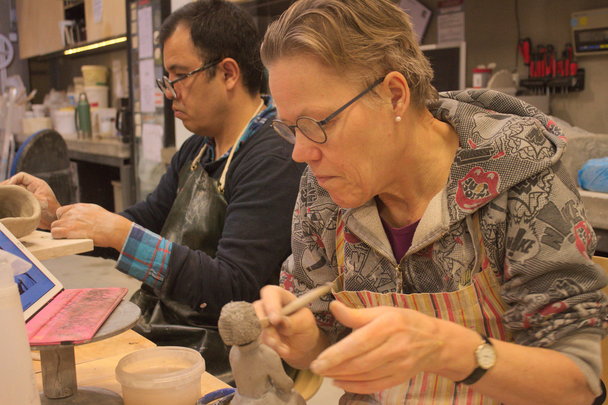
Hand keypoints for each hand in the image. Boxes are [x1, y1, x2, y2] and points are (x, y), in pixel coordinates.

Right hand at [1, 172, 59, 228]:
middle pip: (15, 182)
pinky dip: (8, 199)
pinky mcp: (24, 203)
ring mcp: (28, 195)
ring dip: (7, 193)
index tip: (9, 188)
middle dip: (7, 186)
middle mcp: (32, 188)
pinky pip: (14, 198)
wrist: (53, 222)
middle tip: (1, 192)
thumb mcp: (40, 202)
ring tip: (1, 197)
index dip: (13, 180)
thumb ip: (28, 195)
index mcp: (37, 184)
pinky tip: (3, 203)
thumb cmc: (51, 211)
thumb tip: (14, 192)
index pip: (22, 176)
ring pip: (14, 190)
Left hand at [51, 204, 132, 249]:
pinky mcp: (69, 231)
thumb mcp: (95, 210)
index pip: (62, 211)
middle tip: (69, 233)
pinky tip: (65, 239)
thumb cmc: (108, 222)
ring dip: (59, 232)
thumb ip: (85, 212)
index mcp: (79, 207)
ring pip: (54, 226)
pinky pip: (55, 233)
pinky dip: (58, 237)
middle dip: (62, 226)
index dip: (63, 219)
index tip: (68, 225)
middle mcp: (72, 212)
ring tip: (68, 237)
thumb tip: (83, 216)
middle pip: (58, 219)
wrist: (112, 228)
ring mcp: (70, 221)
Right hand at [254, 285, 327, 368]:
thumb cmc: (305, 327)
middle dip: (266, 326)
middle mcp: (267, 306)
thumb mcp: (306, 322)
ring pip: (256, 327)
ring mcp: (261, 320)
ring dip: (270, 339)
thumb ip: (294, 321)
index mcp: (280, 296)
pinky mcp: (259, 334)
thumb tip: (281, 323)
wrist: (302, 346)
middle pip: (257, 309)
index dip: (270, 305)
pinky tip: (284, 350)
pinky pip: (259, 340)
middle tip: (275, 339)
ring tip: (285, 348)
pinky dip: (271, 347)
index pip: (270, 293)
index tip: (276, 320)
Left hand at [309, 301, 445, 393]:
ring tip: (325, 373)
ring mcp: (399, 365)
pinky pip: (373, 386)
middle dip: (334, 368)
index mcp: (388, 326)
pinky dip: (354, 387)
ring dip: (341, 377)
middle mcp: (395, 347)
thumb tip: (334, 307)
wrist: (435, 341)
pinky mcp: (399, 378)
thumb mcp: (382, 311)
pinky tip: (340, 382)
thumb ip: (356, 314)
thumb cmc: (404, 322)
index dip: (336, 354)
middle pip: (359, 362)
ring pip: (364, 376)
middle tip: (316, 368)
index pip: (358, 343)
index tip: (318, 360)